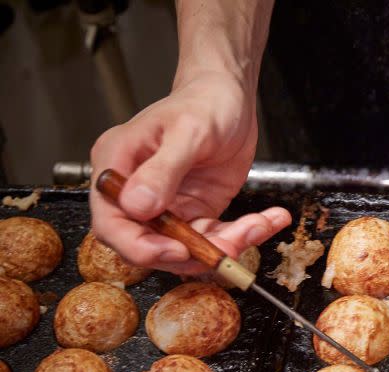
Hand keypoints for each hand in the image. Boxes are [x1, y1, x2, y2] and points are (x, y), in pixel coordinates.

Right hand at [89, 71, 290, 273]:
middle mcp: (136, 192)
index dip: (140, 246)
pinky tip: (270, 220)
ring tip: (260, 225)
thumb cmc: (204, 102)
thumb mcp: (188, 131)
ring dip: (225, 245)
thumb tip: (137, 206)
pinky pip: (214, 236)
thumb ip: (163, 170)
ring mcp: (167, 205)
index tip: (177, 249)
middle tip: (230, 247)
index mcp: (117, 167)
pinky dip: (243, 234)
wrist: (230, 97)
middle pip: (149, 244)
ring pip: (187, 246)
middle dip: (192, 252)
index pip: (112, 223)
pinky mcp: (196, 211)